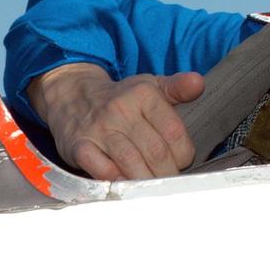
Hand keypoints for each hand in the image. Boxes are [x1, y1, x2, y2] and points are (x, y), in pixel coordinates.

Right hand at [27, 63, 203, 179]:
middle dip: (168, 173)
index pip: (174, 131)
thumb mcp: (150, 86)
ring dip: (147, 181)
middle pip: (156, 152)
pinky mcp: (80, 146)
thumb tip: (198, 83)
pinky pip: (102, 170)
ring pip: (132, 164)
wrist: (72, 95)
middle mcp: (121, 109)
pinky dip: (117, 181)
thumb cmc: (121, 97)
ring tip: (153, 187)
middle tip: (169, 179)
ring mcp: (99, 129)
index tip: (181, 161)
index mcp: (143, 94)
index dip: (184, 154)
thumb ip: (178, 88)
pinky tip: (126, 184)